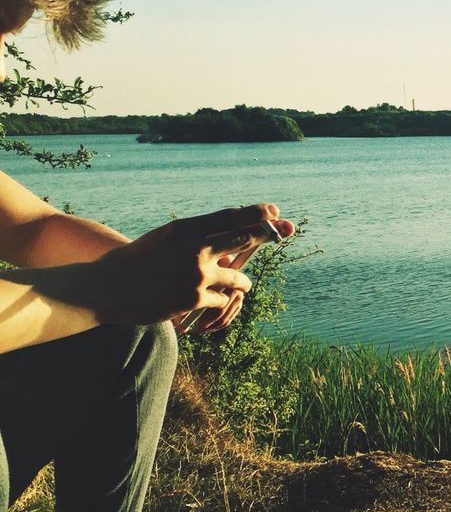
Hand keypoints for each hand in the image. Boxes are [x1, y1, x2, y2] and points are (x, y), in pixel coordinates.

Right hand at [92, 204, 292, 325]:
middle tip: (281, 232)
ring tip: (243, 283)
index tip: (273, 210)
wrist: (108, 287)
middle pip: (243, 239)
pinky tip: (214, 301)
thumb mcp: (165, 238)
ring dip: (243, 281)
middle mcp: (194, 248)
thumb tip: (228, 233)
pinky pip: (223, 299)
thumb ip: (195, 237)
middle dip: (265, 235)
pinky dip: (220, 300)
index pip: (230, 217)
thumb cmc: (137, 260)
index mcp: (185, 229)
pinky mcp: (194, 299)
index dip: (255, 214)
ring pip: (239, 277)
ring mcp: (196, 275)